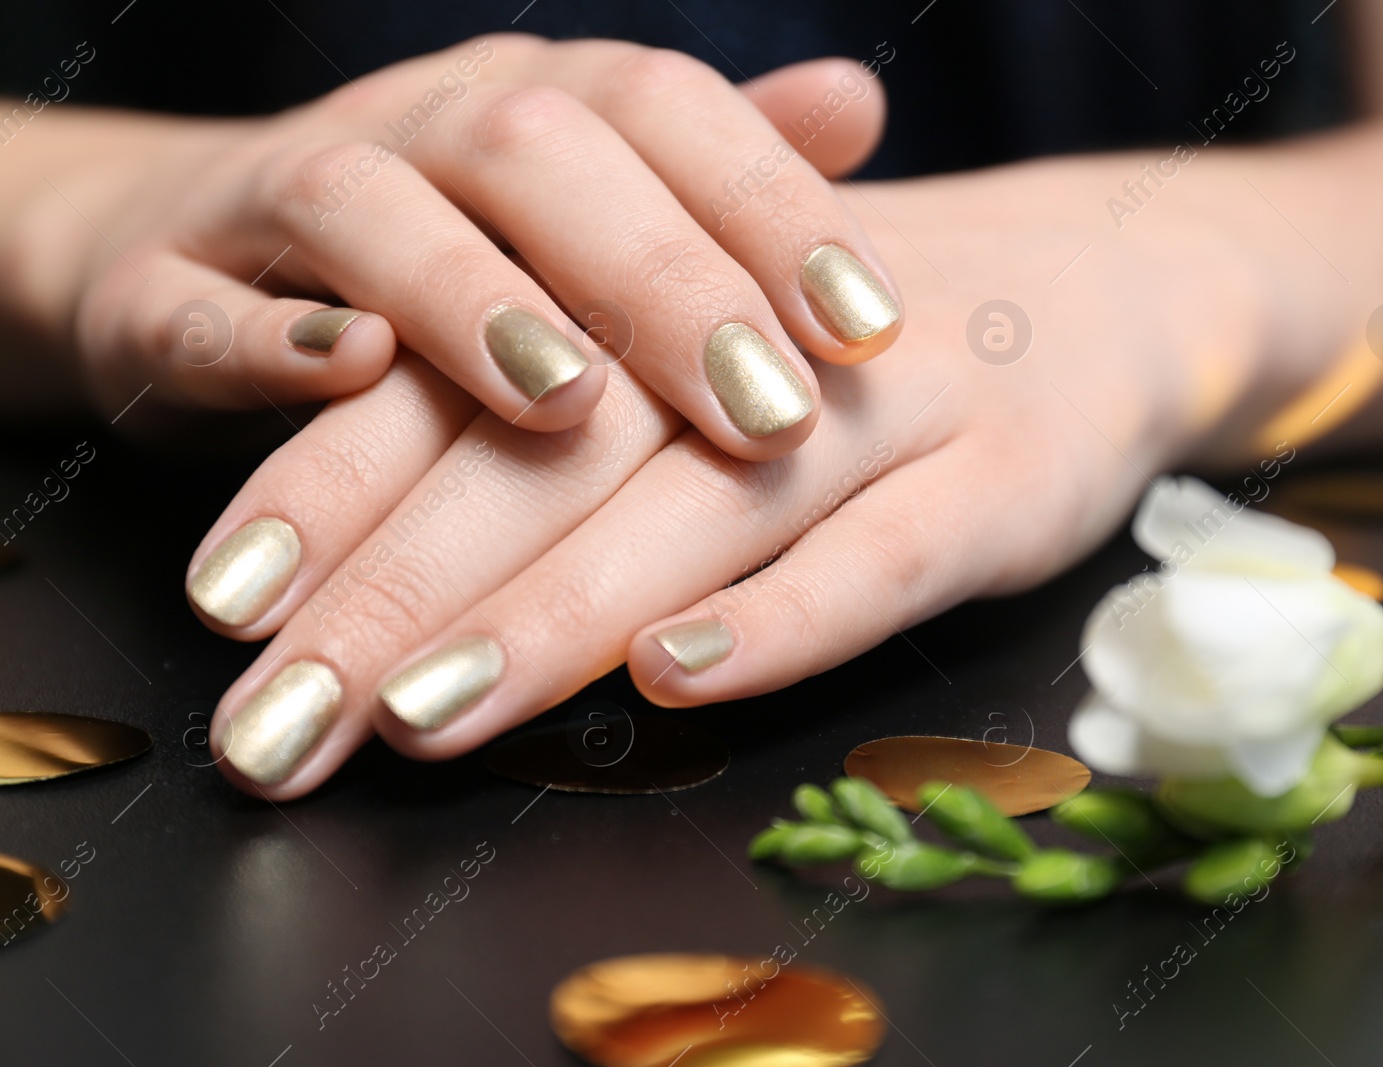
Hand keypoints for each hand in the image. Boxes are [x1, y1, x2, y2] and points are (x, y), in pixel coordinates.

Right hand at [20, 35, 899, 454]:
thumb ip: (713, 170)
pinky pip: (197, 301)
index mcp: (534, 108)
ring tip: (572, 400)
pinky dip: (266, 339)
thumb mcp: (584, 213)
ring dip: (472, 299)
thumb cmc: (444, 255)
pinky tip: (349, 376)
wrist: (188, 255)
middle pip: (540, 155)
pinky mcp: (156, 291)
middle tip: (771, 411)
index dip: (777, 208)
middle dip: (662, 283)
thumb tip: (858, 101)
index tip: (876, 330)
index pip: (669, 112)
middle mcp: (416, 129)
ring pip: (367, 211)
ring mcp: (278, 201)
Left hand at [197, 160, 1281, 797]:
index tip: (227, 595)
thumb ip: (587, 405)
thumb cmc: (871, 334)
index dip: (340, 479)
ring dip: (554, 611)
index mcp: (667, 286)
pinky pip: (884, 558)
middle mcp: (761, 341)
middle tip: (278, 717)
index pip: (473, 381)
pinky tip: (677, 677)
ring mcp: (890, 408)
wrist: (1111, 278)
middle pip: (556, 459)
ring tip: (423, 714)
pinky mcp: (1003, 480)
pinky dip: (782, 616)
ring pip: (700, 508)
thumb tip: (401, 535)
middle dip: (399, 590)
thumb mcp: (725, 330)